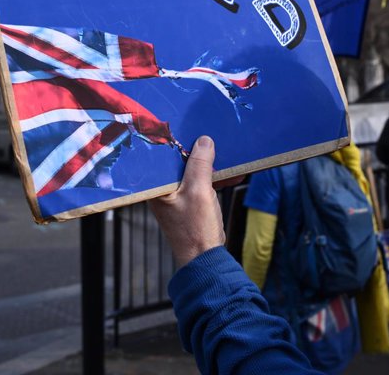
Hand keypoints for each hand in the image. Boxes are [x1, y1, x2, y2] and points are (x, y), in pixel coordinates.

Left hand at [149, 136, 226, 267]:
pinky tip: (233, 175)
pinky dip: (214, 180)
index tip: (189, 128)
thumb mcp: (200, 191)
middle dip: (198, 152)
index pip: (163, 156)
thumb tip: (204, 141)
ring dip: (210, 166)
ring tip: (228, 157)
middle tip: (212, 139)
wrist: (205, 260)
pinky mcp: (189, 203)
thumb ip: (200, 164)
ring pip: (193, 172)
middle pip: (179, 163)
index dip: (177, 142)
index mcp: (156, 187)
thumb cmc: (196, 228)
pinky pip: (201, 184)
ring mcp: (176, 197)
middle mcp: (162, 190)